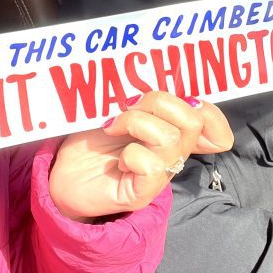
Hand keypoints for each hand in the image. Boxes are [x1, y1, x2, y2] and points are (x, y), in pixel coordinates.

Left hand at [49, 92, 232, 220]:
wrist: (63, 173)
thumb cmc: (92, 140)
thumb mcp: (116, 109)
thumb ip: (139, 98)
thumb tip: (149, 79)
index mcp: (172, 131)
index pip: (210, 120)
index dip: (209, 109)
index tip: (181, 98)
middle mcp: (172, 153)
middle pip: (193, 120)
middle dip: (158, 101)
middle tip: (128, 105)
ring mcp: (160, 175)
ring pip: (171, 139)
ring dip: (136, 123)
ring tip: (113, 127)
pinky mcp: (142, 193)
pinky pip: (152, 166)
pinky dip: (131, 155)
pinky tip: (118, 161)